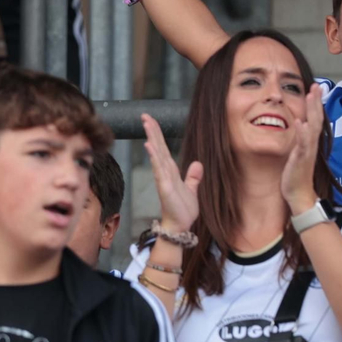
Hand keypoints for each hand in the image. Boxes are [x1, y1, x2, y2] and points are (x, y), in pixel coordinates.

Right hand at [142, 114, 200, 234]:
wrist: (180, 225)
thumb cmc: (183, 209)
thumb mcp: (191, 190)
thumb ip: (193, 177)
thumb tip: (197, 163)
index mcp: (171, 171)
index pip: (163, 148)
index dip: (158, 134)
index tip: (151, 120)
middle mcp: (165, 172)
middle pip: (158, 147)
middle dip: (152, 131)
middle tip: (144, 115)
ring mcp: (163, 178)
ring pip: (157, 155)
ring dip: (152, 139)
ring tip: (146, 125)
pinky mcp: (164, 187)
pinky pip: (159, 170)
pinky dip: (154, 157)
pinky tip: (149, 146)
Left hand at [282, 84, 326, 213]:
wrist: (299, 194)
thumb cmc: (297, 173)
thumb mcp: (298, 152)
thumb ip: (300, 139)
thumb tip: (299, 125)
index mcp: (310, 142)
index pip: (314, 119)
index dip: (315, 104)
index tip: (315, 87)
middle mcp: (311, 144)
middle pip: (316, 119)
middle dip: (316, 102)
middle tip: (317, 85)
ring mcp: (307, 151)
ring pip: (312, 128)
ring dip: (311, 112)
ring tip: (311, 96)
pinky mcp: (300, 159)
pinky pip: (302, 145)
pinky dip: (302, 133)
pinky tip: (299, 123)